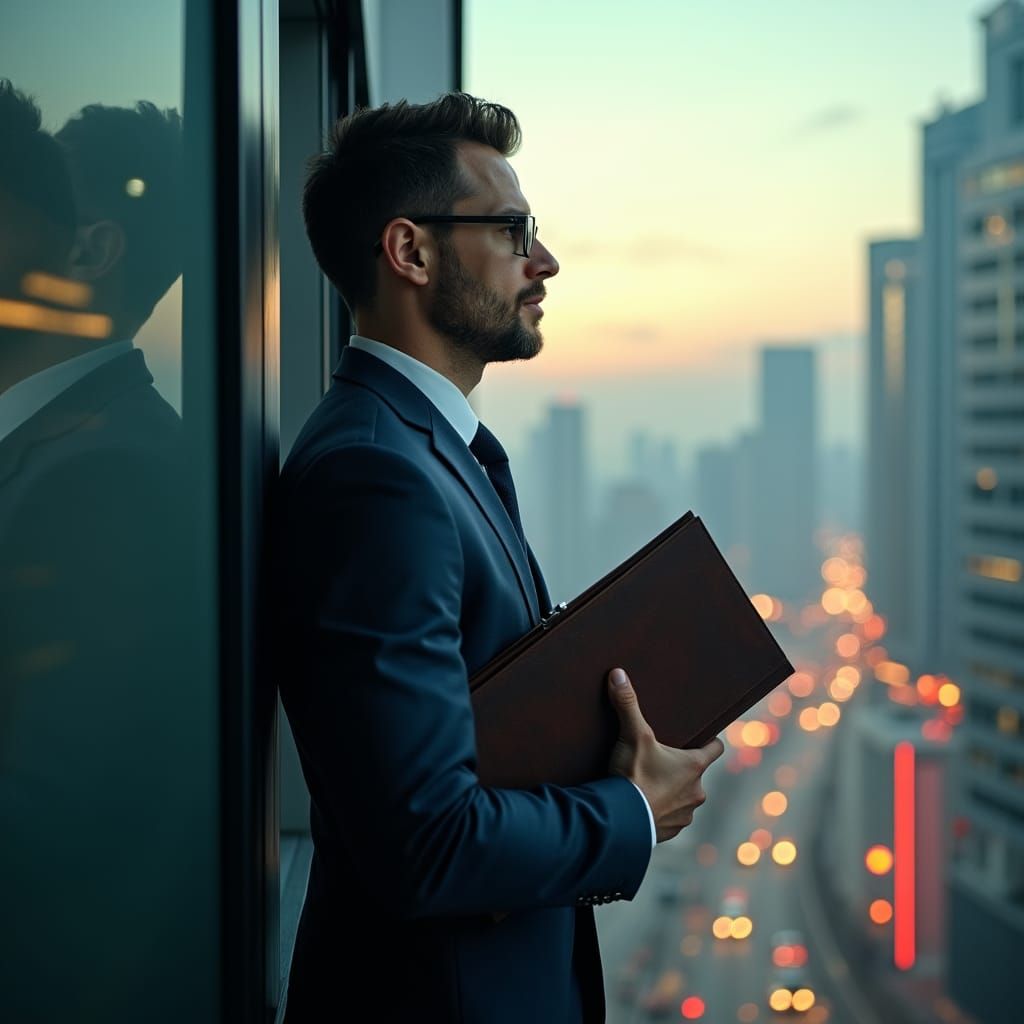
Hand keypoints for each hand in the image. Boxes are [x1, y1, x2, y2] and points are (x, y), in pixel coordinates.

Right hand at [606, 667, 724, 842]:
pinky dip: (659, 812)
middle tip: (661, 760)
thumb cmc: (634, 776)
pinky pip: (669, 819)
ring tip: (649, 785)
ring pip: (683, 798)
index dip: (710, 741)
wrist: (620, 821)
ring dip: (671, 793)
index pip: (715, 748)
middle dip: (681, 769)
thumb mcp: (632, 735)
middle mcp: (696, 792)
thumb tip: (618, 674)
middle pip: (696, 774)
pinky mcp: (669, 832)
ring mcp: (684, 815)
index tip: (703, 737)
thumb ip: (627, 704)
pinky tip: (642, 807)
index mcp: (694, 766)